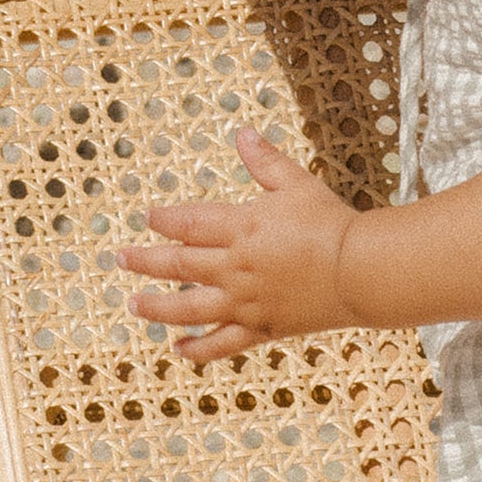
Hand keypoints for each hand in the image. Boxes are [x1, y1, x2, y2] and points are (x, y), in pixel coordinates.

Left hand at [120, 127, 356, 363]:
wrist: (361, 271)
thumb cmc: (331, 223)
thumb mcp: (298, 184)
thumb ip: (266, 161)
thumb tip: (242, 132)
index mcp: (242, 227)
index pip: (189, 223)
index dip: (165, 220)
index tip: (148, 218)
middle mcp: (235, 267)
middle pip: (178, 264)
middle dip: (145, 260)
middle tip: (120, 258)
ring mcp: (245, 301)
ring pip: (188, 308)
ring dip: (157, 306)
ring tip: (134, 305)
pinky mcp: (261, 328)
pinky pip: (222, 343)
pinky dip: (198, 349)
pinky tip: (178, 349)